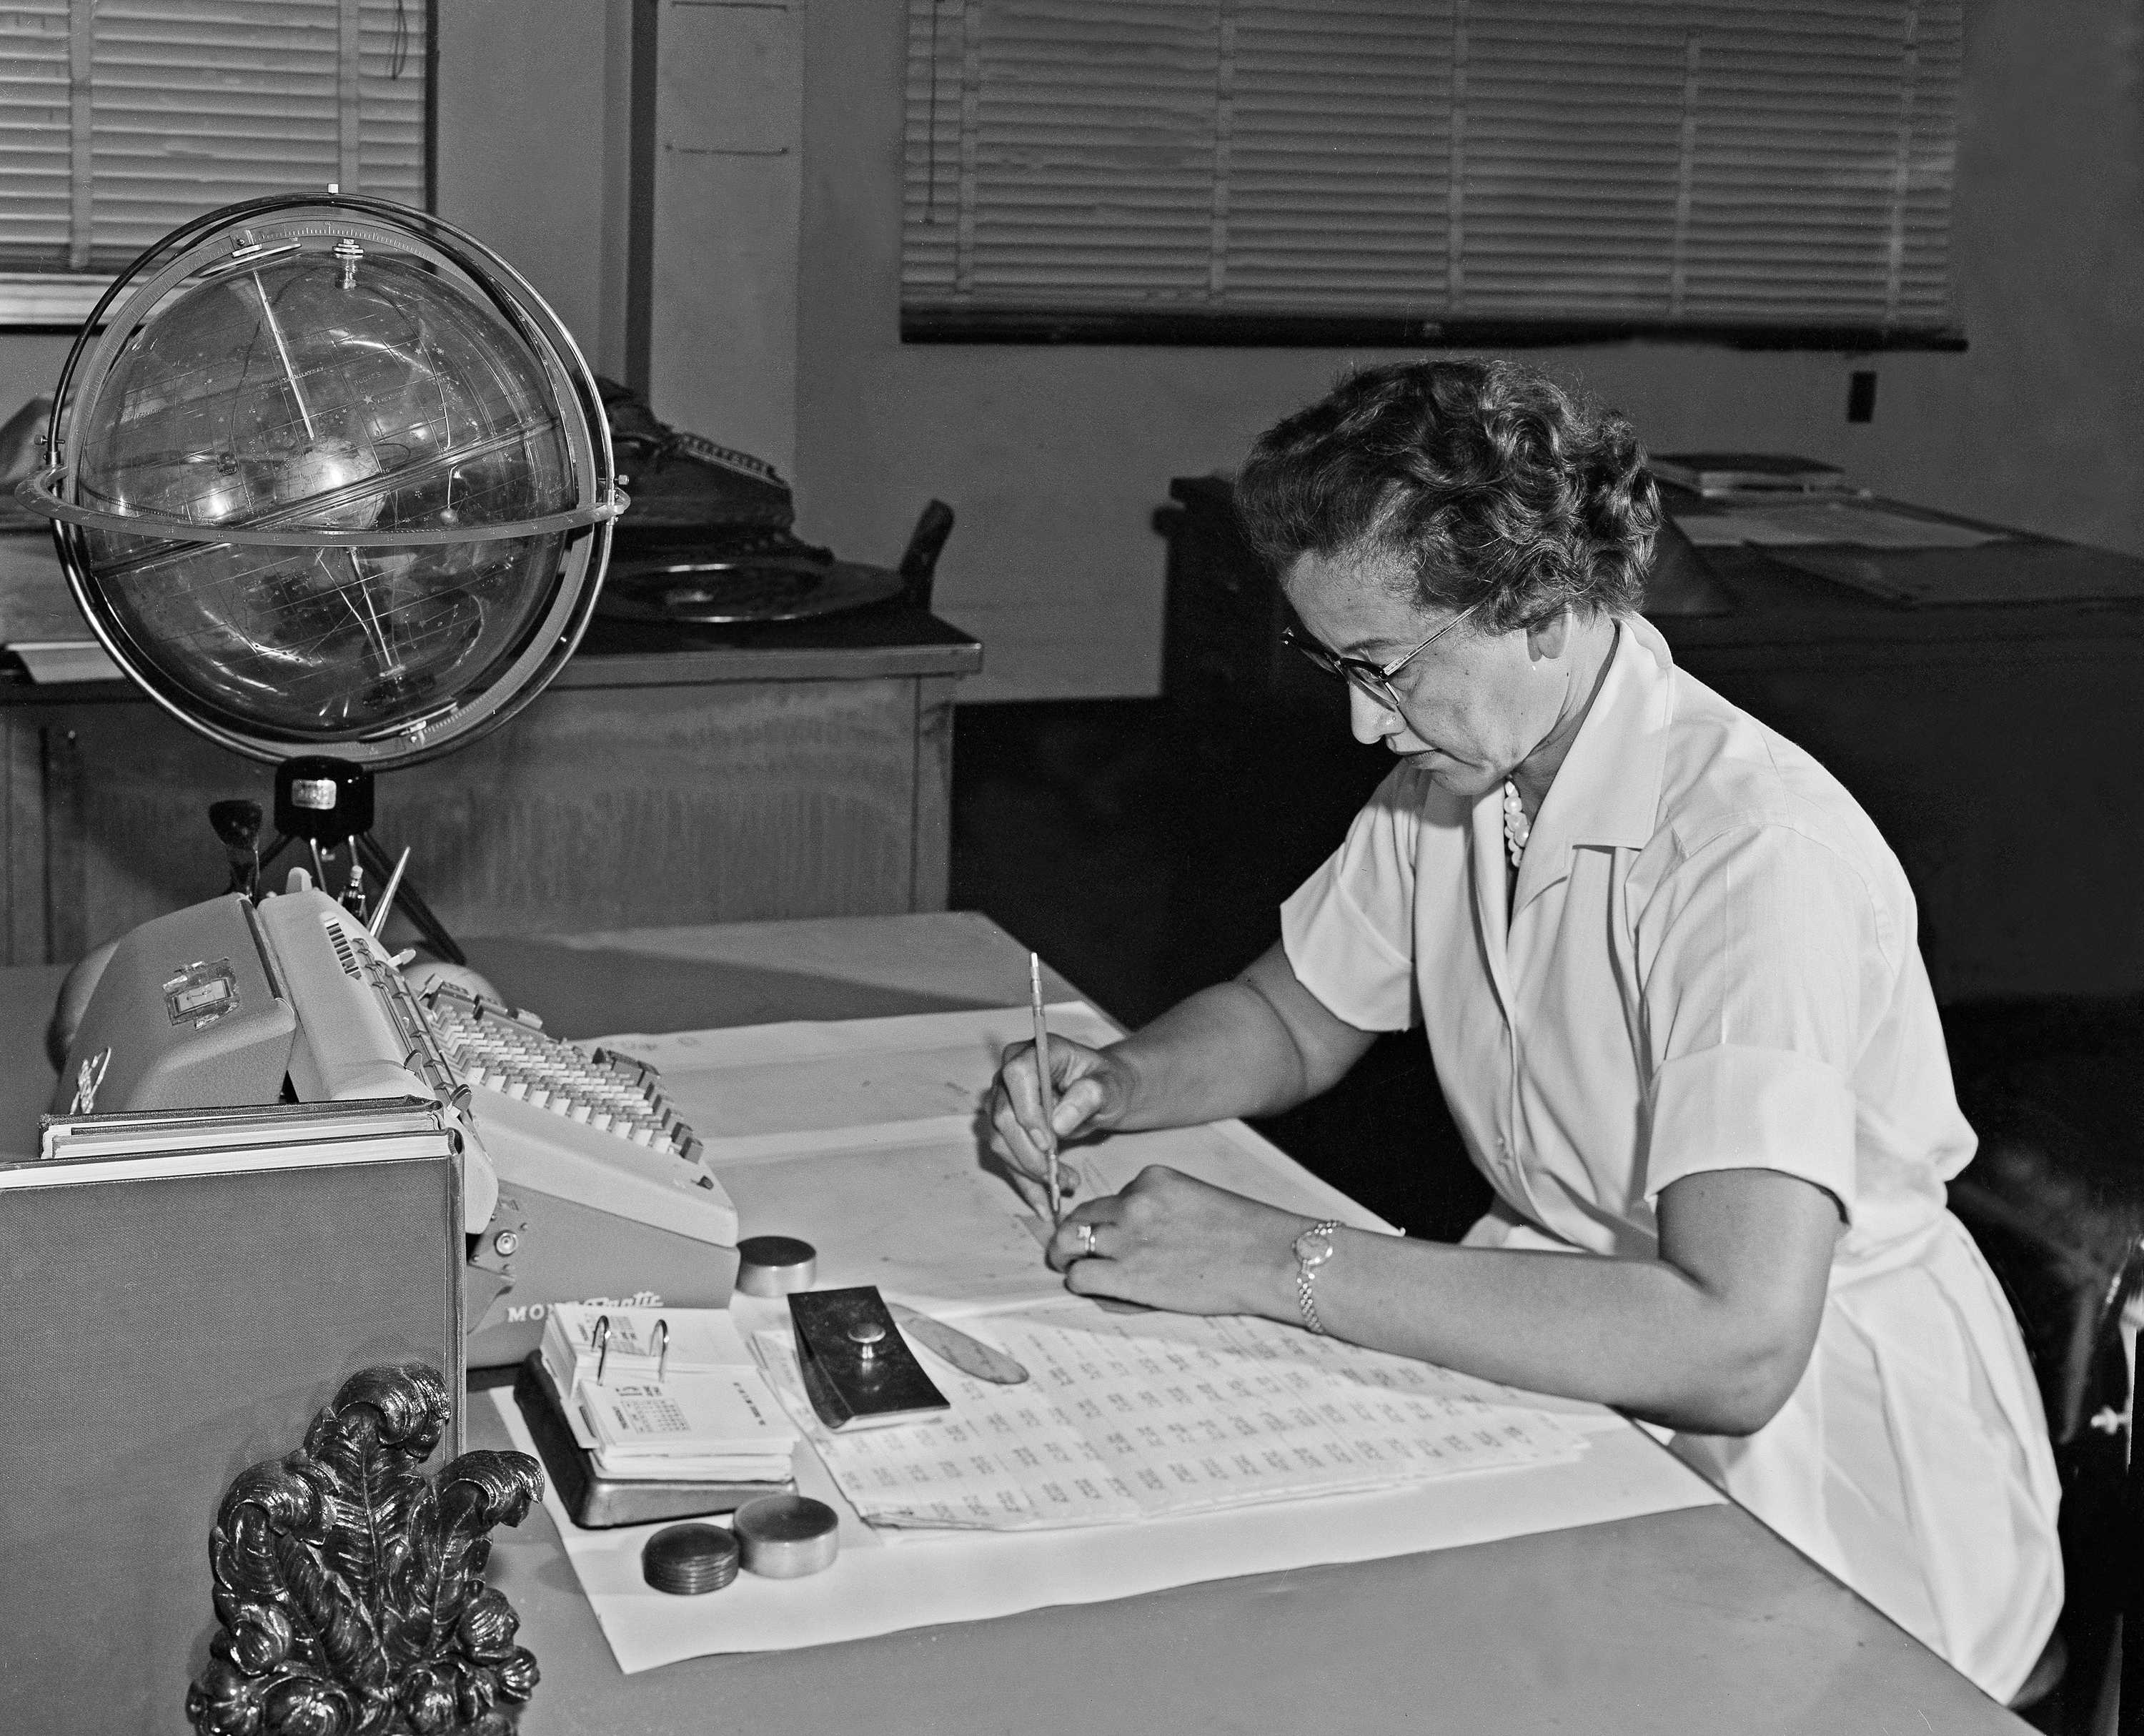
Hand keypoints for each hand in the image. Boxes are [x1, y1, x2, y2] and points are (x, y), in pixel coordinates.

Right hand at [986, 1032, 1132, 1194]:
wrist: (1102, 1093)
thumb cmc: (1107, 1082)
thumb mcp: (1110, 1085)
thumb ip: (1090, 1095)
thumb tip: (1059, 1122)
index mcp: (1035, 1053)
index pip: (1017, 1076)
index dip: (1028, 1111)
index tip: (1049, 1142)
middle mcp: (1009, 1075)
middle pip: (1003, 1116)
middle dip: (1030, 1154)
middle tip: (1061, 1176)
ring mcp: (1002, 1101)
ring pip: (1000, 1142)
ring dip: (1030, 1172)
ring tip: (1066, 1184)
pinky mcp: (1004, 1128)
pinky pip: (1007, 1158)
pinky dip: (1025, 1183)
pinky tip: (1043, 1203)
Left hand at [1044, 1166, 1303, 1318]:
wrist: (1270, 1259)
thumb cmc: (1244, 1235)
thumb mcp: (1195, 1200)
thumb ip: (1158, 1208)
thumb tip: (1126, 1231)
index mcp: (1151, 1179)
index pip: (1107, 1198)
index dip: (1104, 1221)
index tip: (1112, 1237)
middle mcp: (1133, 1202)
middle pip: (1079, 1217)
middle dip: (1074, 1235)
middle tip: (1076, 1253)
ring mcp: (1127, 1238)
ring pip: (1067, 1243)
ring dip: (1068, 1259)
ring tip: (1077, 1270)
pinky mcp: (1126, 1274)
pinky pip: (1080, 1277)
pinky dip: (1082, 1284)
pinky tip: (1100, 1290)